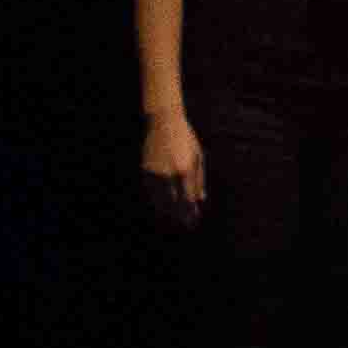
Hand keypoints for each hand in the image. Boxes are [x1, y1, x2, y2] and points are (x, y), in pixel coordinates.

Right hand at [143, 114, 206, 229]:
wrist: (164, 122)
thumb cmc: (186, 138)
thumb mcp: (198, 156)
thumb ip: (200, 179)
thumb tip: (201, 199)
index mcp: (186, 170)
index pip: (189, 199)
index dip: (191, 212)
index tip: (194, 221)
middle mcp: (170, 174)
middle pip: (175, 203)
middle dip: (180, 216)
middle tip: (186, 225)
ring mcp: (156, 173)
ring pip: (160, 199)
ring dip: (167, 212)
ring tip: (173, 220)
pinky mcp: (146, 170)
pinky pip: (151, 191)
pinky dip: (156, 200)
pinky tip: (161, 207)